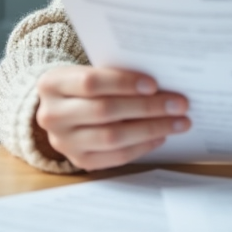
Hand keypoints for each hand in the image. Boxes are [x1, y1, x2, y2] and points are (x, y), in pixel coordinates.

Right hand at [35, 65, 190, 170]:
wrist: (60, 109)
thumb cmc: (83, 85)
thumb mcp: (87, 71)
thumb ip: (114, 74)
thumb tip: (161, 84)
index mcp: (52, 84)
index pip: (91, 83)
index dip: (124, 83)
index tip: (154, 84)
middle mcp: (52, 115)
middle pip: (105, 111)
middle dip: (147, 108)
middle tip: (179, 104)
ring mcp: (64, 142)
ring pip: (113, 137)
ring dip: (151, 129)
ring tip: (178, 122)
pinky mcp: (79, 160)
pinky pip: (116, 157)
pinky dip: (142, 146)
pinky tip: (160, 136)